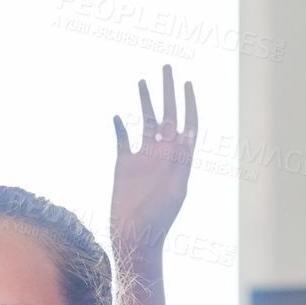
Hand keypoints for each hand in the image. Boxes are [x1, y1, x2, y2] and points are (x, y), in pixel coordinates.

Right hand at [110, 66, 196, 262]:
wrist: (133, 238)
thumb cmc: (157, 220)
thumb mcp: (173, 191)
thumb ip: (179, 163)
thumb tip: (184, 134)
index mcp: (179, 159)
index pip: (188, 123)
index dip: (189, 102)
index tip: (187, 82)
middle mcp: (163, 154)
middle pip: (167, 114)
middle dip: (168, 91)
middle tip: (167, 66)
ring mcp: (143, 159)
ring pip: (145, 122)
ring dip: (145, 101)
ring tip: (142, 80)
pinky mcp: (123, 166)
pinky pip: (122, 140)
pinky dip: (119, 127)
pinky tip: (116, 115)